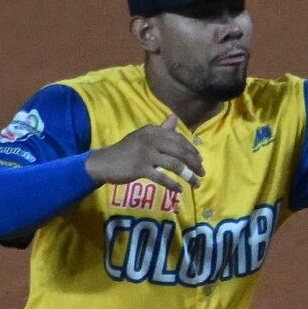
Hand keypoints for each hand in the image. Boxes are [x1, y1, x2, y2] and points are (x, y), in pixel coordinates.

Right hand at [85, 113, 205, 190]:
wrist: (104, 162)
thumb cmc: (126, 150)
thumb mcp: (143, 136)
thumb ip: (161, 129)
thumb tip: (174, 118)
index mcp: (152, 131)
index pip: (178, 139)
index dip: (191, 150)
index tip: (200, 160)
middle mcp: (151, 140)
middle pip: (180, 151)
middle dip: (194, 163)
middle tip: (202, 173)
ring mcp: (146, 154)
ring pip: (174, 165)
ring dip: (188, 175)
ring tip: (196, 184)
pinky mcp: (140, 168)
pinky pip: (161, 177)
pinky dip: (172, 184)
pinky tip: (179, 190)